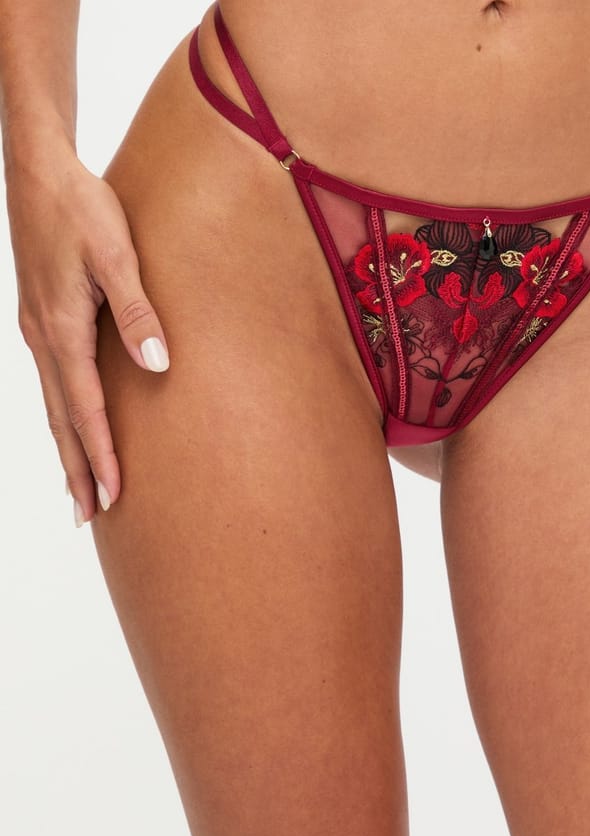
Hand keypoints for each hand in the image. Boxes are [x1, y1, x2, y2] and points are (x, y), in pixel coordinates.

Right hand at [6, 139, 169, 525]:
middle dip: (77, 470)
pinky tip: (72, 424)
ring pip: (53, 404)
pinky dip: (63, 415)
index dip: (101, 455)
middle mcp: (43, 338)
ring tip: (80, 487)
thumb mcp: (117, 255)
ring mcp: (37, 330)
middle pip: (62, 420)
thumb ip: (138, 312)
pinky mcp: (41, 319)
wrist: (39, 170)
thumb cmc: (81, 207)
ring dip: (68, 449)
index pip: (85, 409)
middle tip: (90, 516)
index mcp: (62, 329)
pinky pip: (52, 382)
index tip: (114, 496)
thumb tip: (157, 366)